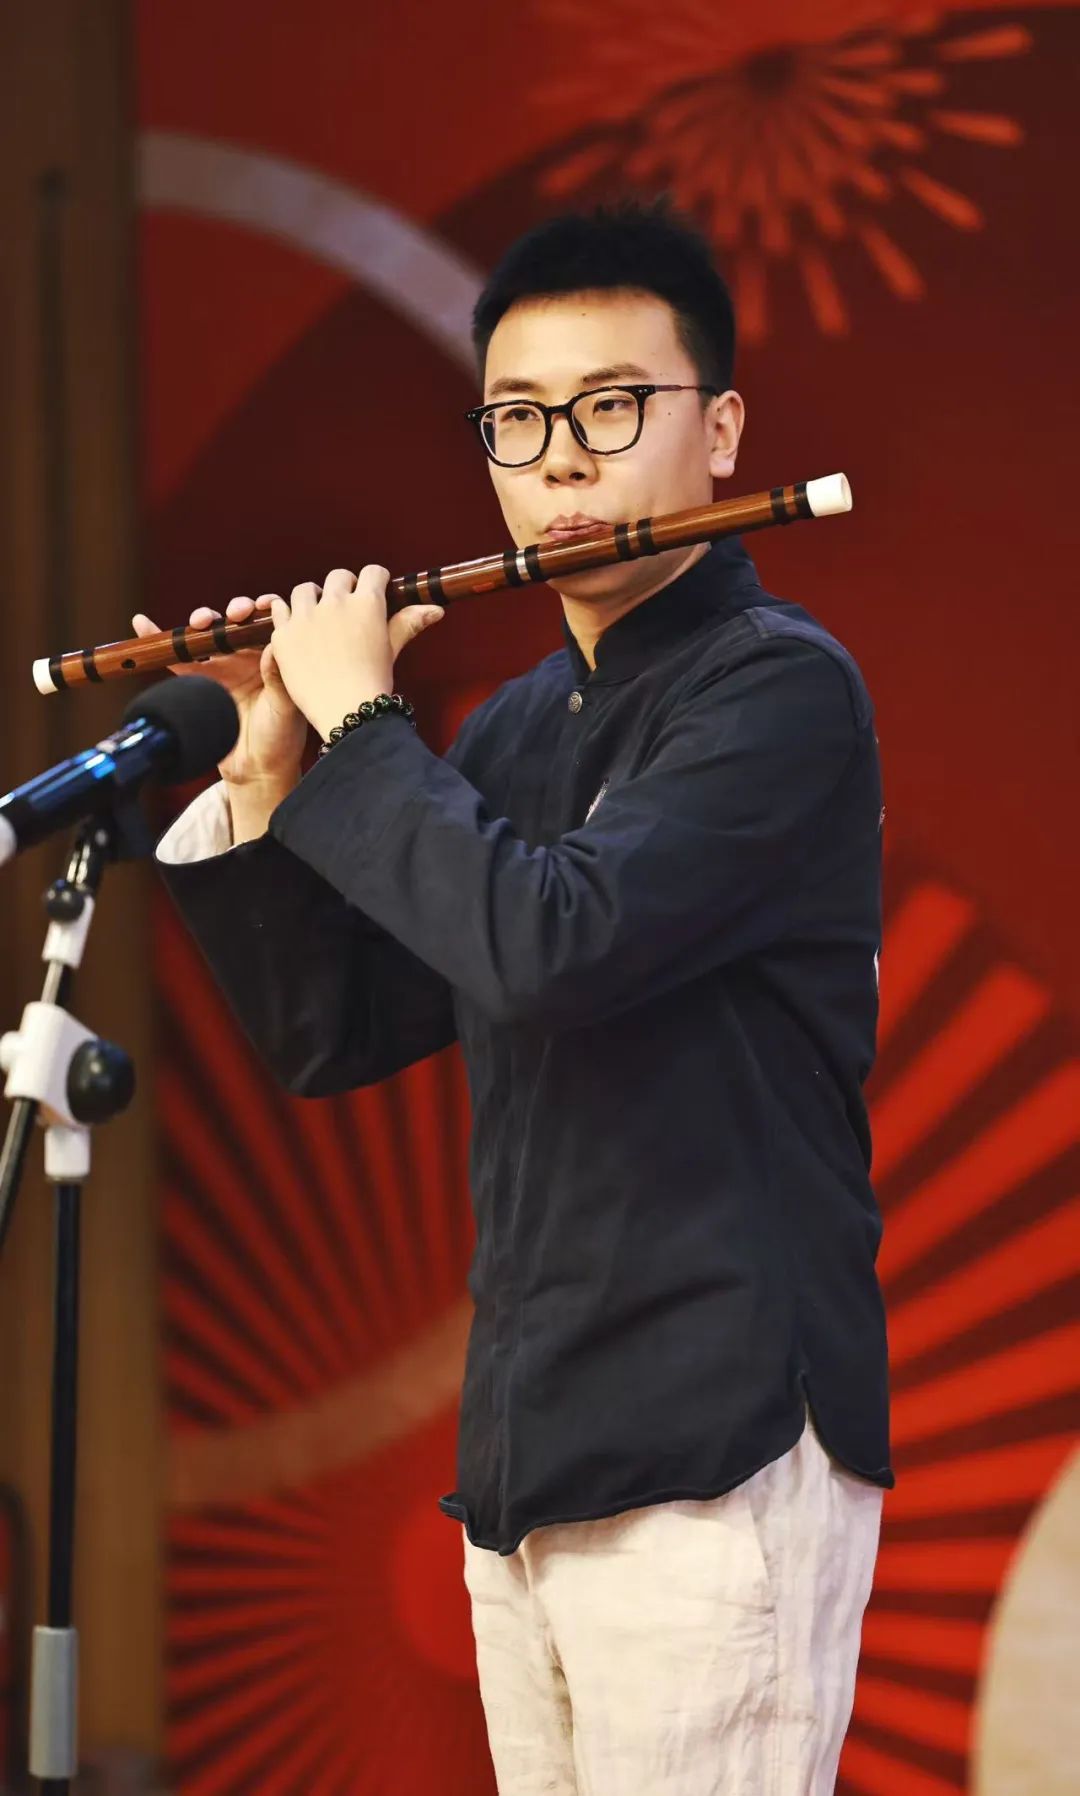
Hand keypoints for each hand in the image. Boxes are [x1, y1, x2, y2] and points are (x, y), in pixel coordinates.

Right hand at [131, 594, 307, 788]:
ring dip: (202, 620)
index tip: (262, 606)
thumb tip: (273, 647)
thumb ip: (278, 678)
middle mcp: (249, 657)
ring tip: (200, 621)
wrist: (257, 769)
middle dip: (234, 610)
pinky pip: (176, 658)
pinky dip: (158, 641)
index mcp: (273, 657)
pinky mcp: (198, 682)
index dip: (266, 607)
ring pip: (207, 634)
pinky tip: (142, 623)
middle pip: (237, 622)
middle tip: (235, 614)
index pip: (270, 622)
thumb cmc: (280, 737)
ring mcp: (222, 667)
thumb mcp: (285, 708)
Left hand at [268, 566, 442, 742]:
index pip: (372, 573)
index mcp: (367, 604)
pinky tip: (294, 628)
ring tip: (315, 616)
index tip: (372, 590)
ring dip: (312, 598)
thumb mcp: (392, 649)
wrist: (347, 712)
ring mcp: (307, 617)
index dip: (374, 580)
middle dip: (343, 588)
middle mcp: (336, 603)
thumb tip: (436, 609)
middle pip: (338, 577)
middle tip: (343, 608)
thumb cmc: (374, 682)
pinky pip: (279, 609)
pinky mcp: (284, 634)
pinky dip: (286, 615)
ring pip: (305, 589)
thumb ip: (409, 622)